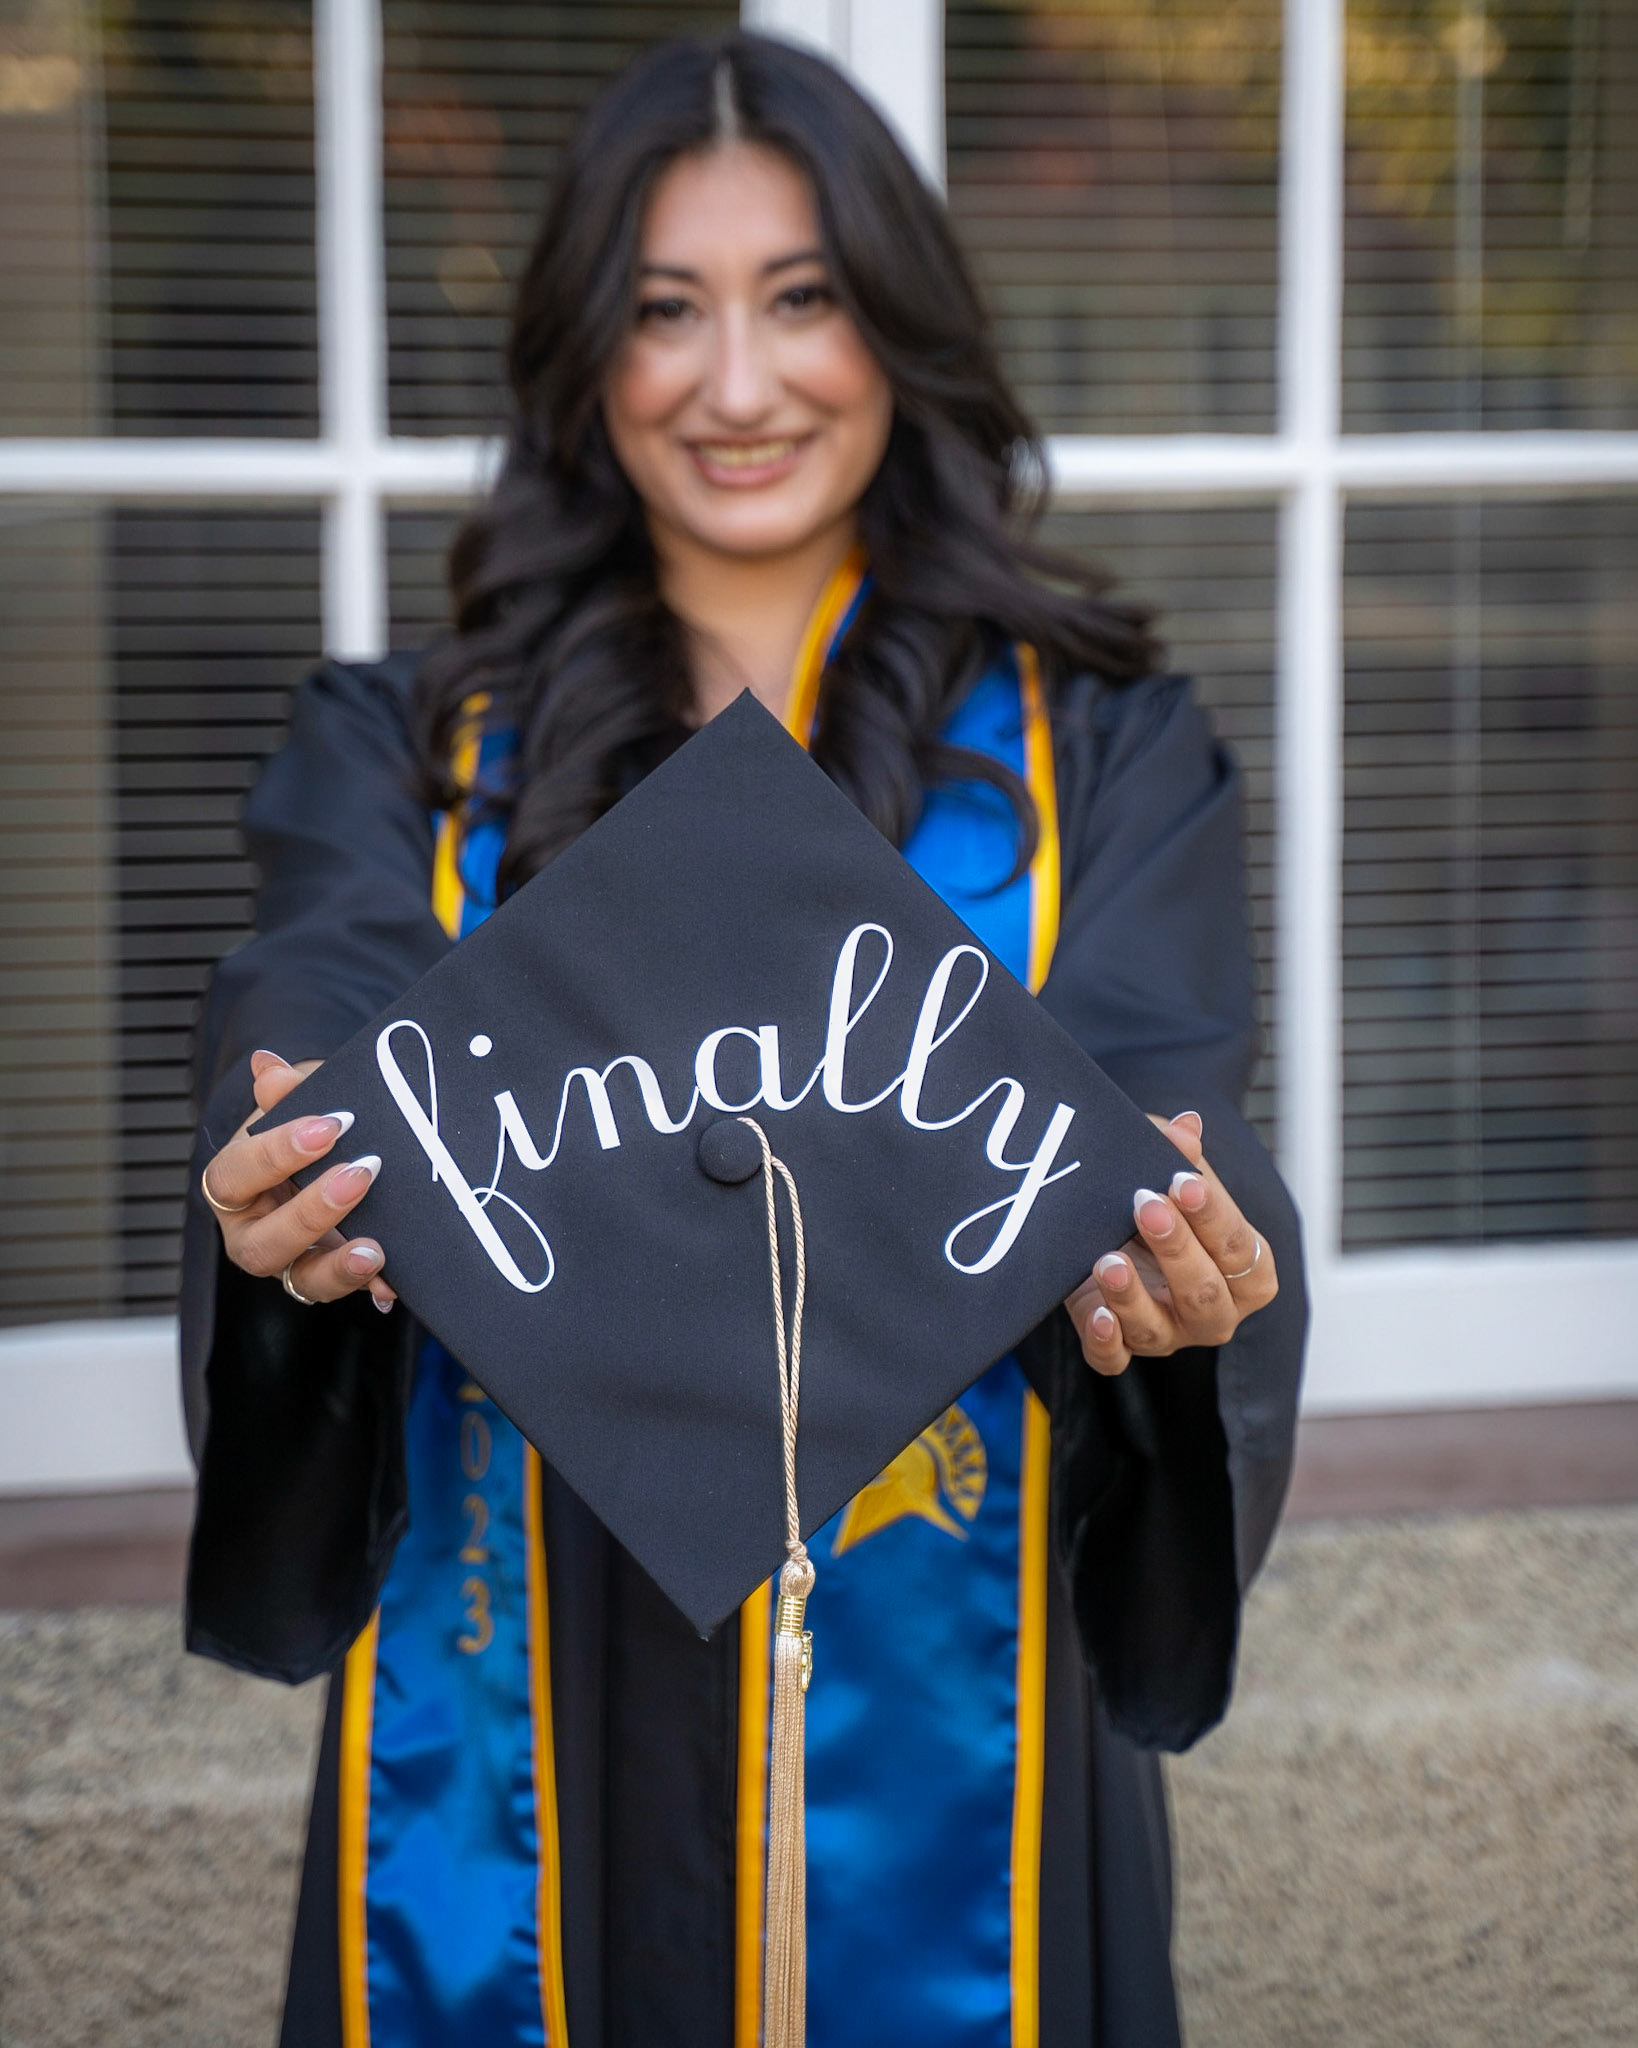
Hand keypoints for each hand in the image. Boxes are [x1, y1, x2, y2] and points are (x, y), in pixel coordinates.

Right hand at [200, 1049, 396, 1311]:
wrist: (336, 1145)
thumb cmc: (306, 1123)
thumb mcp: (299, 1099)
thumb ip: (286, 1088)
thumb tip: (268, 1067)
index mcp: (232, 1185)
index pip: (234, 1175)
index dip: (275, 1153)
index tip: (327, 1126)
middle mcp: (252, 1231)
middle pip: (262, 1243)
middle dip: (310, 1213)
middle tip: (360, 1174)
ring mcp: (291, 1261)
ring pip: (302, 1280)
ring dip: (338, 1267)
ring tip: (373, 1250)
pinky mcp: (330, 1275)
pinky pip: (346, 1289)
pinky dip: (371, 1287)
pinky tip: (393, 1282)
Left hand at [1064, 1110, 1277, 1376]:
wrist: (1110, 1219)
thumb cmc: (1157, 1195)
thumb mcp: (1165, 1167)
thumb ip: (1178, 1151)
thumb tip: (1186, 1128)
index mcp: (1244, 1270)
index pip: (1239, 1248)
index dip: (1214, 1215)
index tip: (1184, 1182)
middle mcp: (1212, 1311)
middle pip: (1205, 1295)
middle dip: (1176, 1250)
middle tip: (1146, 1205)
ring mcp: (1167, 1333)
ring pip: (1158, 1331)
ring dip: (1133, 1297)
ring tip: (1109, 1259)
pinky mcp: (1118, 1345)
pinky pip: (1114, 1360)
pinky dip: (1107, 1343)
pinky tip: (1099, 1316)